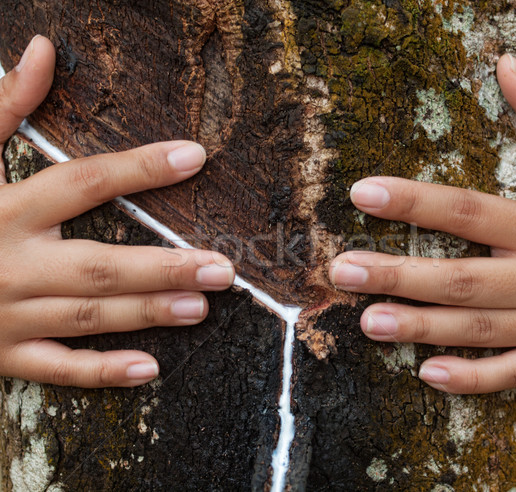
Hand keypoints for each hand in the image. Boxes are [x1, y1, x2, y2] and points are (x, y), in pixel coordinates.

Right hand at [0, 36, 234, 387]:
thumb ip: (0, 105)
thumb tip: (40, 49)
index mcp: (3, 209)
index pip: (84, 180)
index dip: (141, 168)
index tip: (195, 156)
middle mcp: (9, 262)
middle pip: (98, 263)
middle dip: (163, 267)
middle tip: (223, 269)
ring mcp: (5, 314)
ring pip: (85, 316)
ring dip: (146, 313)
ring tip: (202, 307)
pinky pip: (54, 369)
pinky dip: (100, 373)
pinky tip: (150, 369)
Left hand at [329, 54, 515, 393]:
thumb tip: (507, 66)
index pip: (467, 210)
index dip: (413, 202)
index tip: (362, 193)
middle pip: (460, 278)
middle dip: (397, 275)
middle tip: (342, 270)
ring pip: (476, 330)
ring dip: (419, 327)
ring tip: (367, 322)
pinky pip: (512, 375)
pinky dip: (472, 380)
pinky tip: (427, 373)